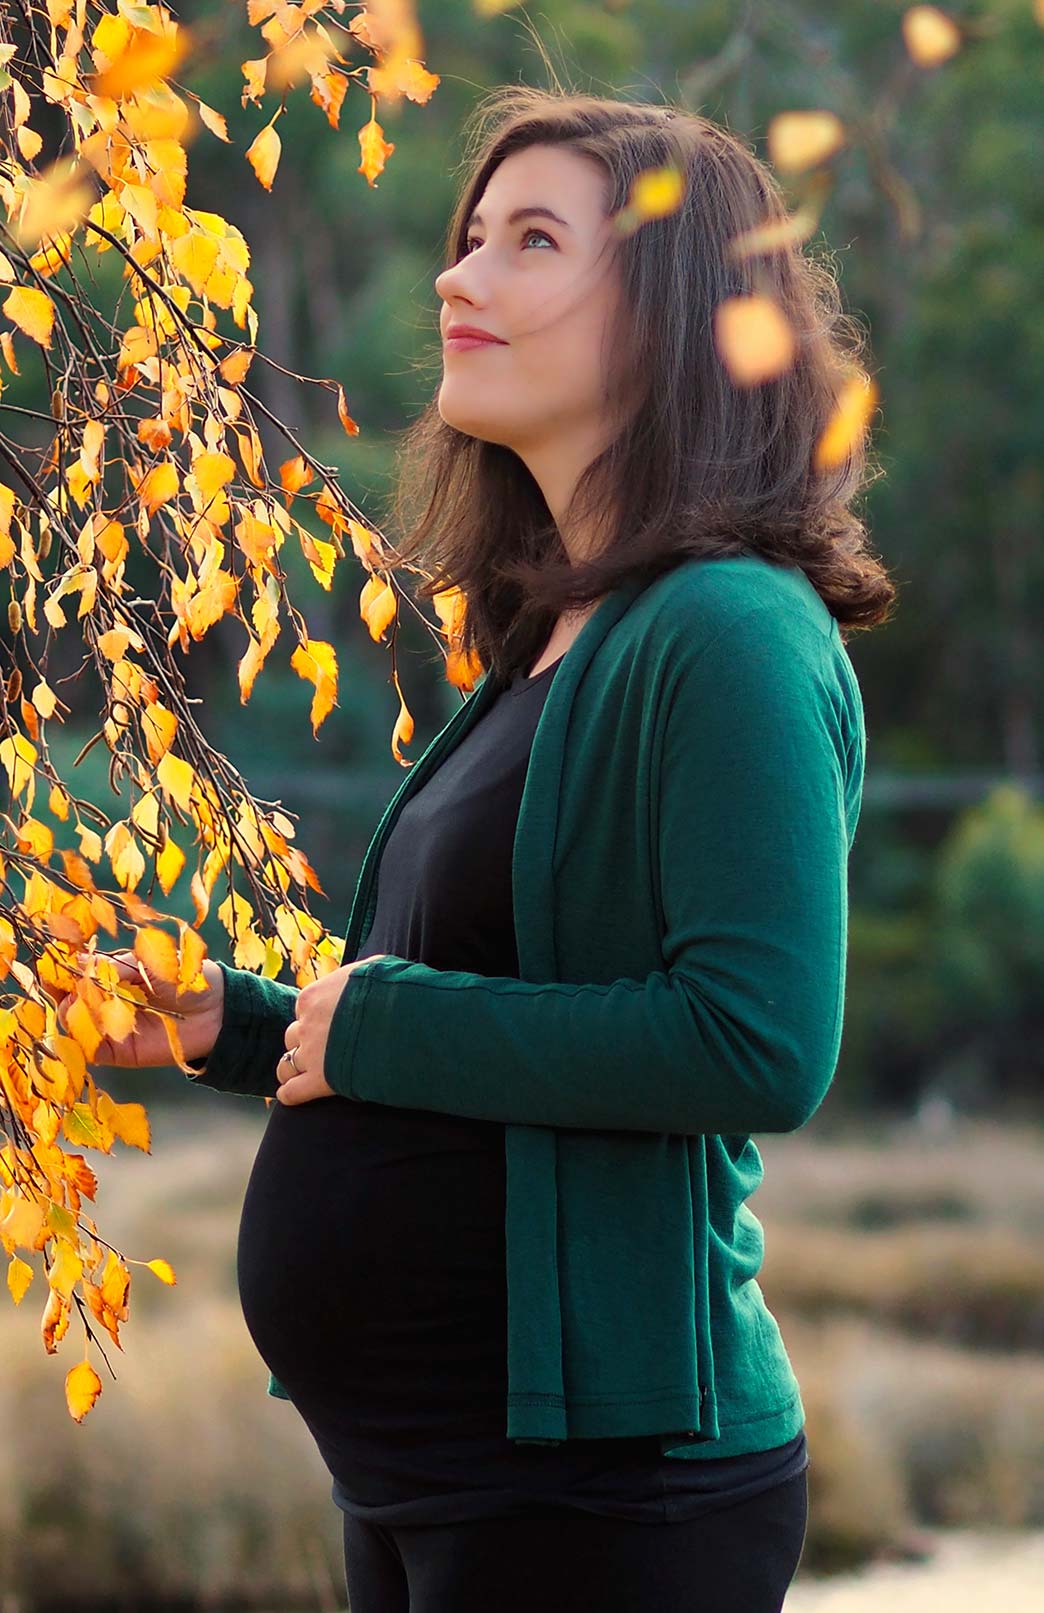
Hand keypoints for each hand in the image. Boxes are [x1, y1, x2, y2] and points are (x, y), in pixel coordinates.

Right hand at [42, 948, 224, 1067]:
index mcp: (109, 976)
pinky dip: (83, 1038)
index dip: (61, 970)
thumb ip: (112, 966)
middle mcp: (104, 1002)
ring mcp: (108, 1028)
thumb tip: (75, 959)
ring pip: (73, 1023)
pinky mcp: (117, 1053)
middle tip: (59, 984)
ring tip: (79, 1001)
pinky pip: (90, 1049)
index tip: (52, 963)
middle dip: (60, 991)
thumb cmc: (184, 977)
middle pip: (66, 999)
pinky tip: (88, 1023)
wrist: (216, 1010)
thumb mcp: (147, 962)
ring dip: (71, 1012)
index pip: (74, 974)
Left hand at [276, 954, 389, 1105]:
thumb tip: (364, 970)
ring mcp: (312, 1054)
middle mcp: (307, 1025)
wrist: (402, 1021)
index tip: (333, 1024)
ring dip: (292, 1069)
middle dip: (306, 1042)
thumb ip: (358, 971)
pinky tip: (293, 1095)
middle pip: (294, 1036)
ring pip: (286, 1065)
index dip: (318, 1018)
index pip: (305, 1008)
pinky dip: (291, 1094)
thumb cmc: (393, 991)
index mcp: (314, 997)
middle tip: (324, 1049)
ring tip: (301, 1075)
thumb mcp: (373, 968)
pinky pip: (292, 1092)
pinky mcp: (320, 1081)